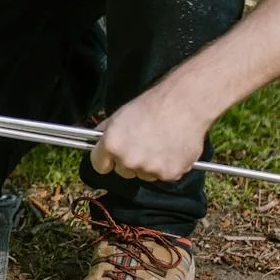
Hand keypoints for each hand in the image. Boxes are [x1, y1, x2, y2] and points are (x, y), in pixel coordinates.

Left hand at [88, 90, 208, 183]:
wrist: (184, 104)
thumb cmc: (151, 105)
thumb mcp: (119, 115)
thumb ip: (105, 132)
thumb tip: (96, 141)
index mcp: (112, 144)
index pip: (99, 165)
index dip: (106, 159)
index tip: (112, 156)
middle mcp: (128, 160)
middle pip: (123, 171)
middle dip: (129, 161)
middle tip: (143, 143)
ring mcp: (149, 169)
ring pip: (144, 174)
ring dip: (149, 165)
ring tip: (160, 143)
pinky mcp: (169, 174)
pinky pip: (164, 175)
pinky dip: (168, 165)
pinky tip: (172, 148)